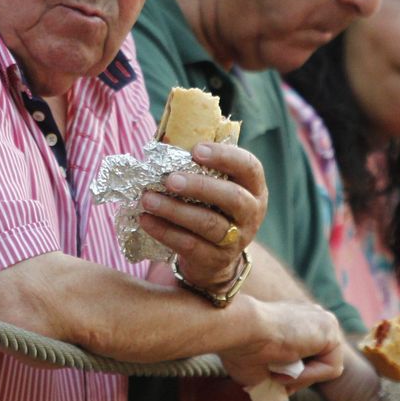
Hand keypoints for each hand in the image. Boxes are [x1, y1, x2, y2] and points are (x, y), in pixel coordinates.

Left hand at [139, 141, 266, 289]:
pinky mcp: (215, 260)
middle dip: (199, 186)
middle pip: (232, 198)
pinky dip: (165, 232)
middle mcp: (251, 213)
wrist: (214, 258)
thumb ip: (196, 164)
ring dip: (175, 210)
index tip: (196, 150)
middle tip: (169, 180)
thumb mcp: (213, 186)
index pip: (249, 167)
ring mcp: (236, 240)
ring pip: (209, 224)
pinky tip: (146, 220)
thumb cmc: (210, 207)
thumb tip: (166, 140)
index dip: (224, 156)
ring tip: (148, 199)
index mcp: (253, 187)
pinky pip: (189, 245)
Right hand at [219, 297, 342, 393]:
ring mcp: (322, 319)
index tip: (270, 377)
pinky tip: (290, 365)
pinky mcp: (330, 327)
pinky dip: (310, 376)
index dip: (290, 373)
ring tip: (278, 369)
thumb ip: (277, 373)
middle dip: (298, 377)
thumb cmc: (240, 347)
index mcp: (292, 318)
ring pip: (324, 365)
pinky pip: (332, 368)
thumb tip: (284, 390)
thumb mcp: (261, 365)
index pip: (304, 354)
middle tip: (275, 377)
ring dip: (301, 377)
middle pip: (316, 361)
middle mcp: (309, 315)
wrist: (240, 330)